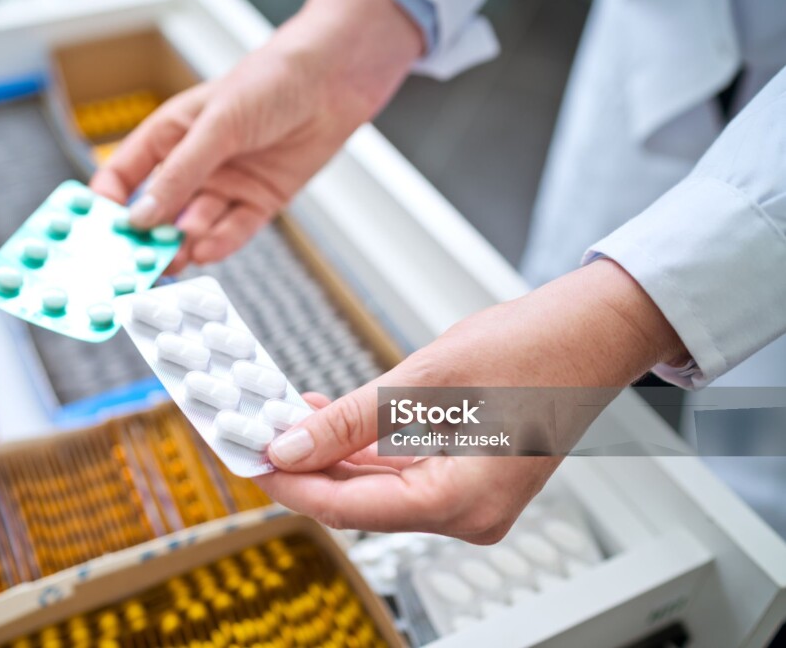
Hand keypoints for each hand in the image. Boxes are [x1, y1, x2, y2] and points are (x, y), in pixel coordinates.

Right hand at [90, 0, 422, 272]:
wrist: (332, 82)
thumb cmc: (269, 83)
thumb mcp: (216, 126)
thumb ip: (179, 174)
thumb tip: (140, 216)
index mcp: (169, 136)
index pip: (124, 175)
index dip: (109, 203)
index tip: (100, 231)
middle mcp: (194, 165)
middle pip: (157, 211)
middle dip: (145, 237)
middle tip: (133, 264)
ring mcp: (226, 186)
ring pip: (193, 227)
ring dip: (181, 245)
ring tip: (171, 260)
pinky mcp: (259, 202)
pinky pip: (233, 231)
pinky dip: (219, 244)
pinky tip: (206, 251)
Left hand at [255, 260, 687, 541]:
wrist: (593, 331)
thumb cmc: (536, 350)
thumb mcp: (426, 381)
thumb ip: (352, 421)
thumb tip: (292, 446)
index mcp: (462, 503)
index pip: (350, 509)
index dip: (293, 484)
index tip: (252, 459)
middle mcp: (467, 514)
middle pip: (361, 502)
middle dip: (307, 466)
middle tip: (260, 433)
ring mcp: (469, 498)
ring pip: (377, 486)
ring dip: (331, 452)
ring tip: (288, 415)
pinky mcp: (467, 476)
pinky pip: (401, 470)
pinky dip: (363, 446)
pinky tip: (329, 417)